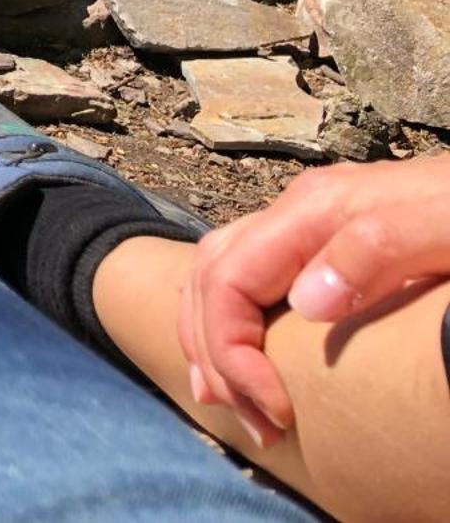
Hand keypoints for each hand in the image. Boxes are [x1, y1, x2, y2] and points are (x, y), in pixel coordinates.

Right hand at [179, 158, 449, 447]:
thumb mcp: (440, 225)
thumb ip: (373, 250)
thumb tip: (306, 304)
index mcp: (312, 211)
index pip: (226, 279)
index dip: (231, 349)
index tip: (278, 408)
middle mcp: (297, 214)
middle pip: (211, 279)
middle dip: (216, 357)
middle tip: (260, 426)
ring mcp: (311, 227)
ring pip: (221, 276)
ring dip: (214, 342)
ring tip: (234, 402)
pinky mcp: (329, 243)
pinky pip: (252, 281)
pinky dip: (233, 324)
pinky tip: (248, 357)